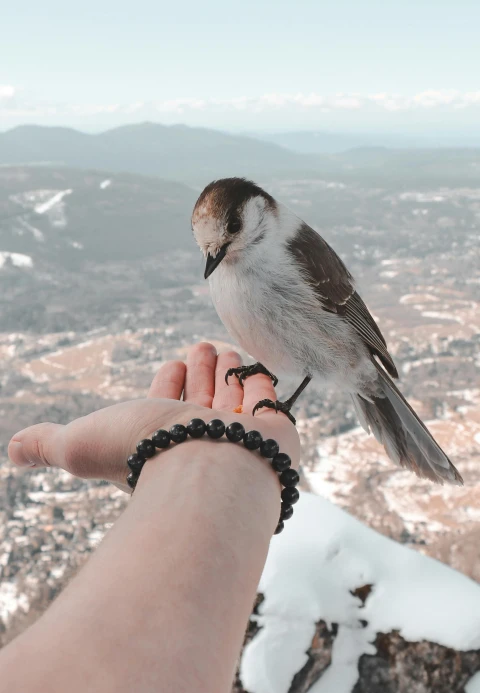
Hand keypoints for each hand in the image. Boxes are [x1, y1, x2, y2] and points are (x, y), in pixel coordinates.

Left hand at [8, 343, 299, 491]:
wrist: (208, 469)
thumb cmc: (145, 455)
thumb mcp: (81, 444)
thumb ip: (47, 444)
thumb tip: (10, 451)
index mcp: (161, 435)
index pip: (167, 400)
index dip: (168, 380)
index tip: (174, 364)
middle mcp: (198, 437)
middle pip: (200, 395)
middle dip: (200, 369)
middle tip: (201, 349)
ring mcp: (237, 435)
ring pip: (232, 395)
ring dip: (227, 372)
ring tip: (224, 353)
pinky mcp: (273, 432)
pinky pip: (266, 400)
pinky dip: (258, 384)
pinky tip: (253, 372)